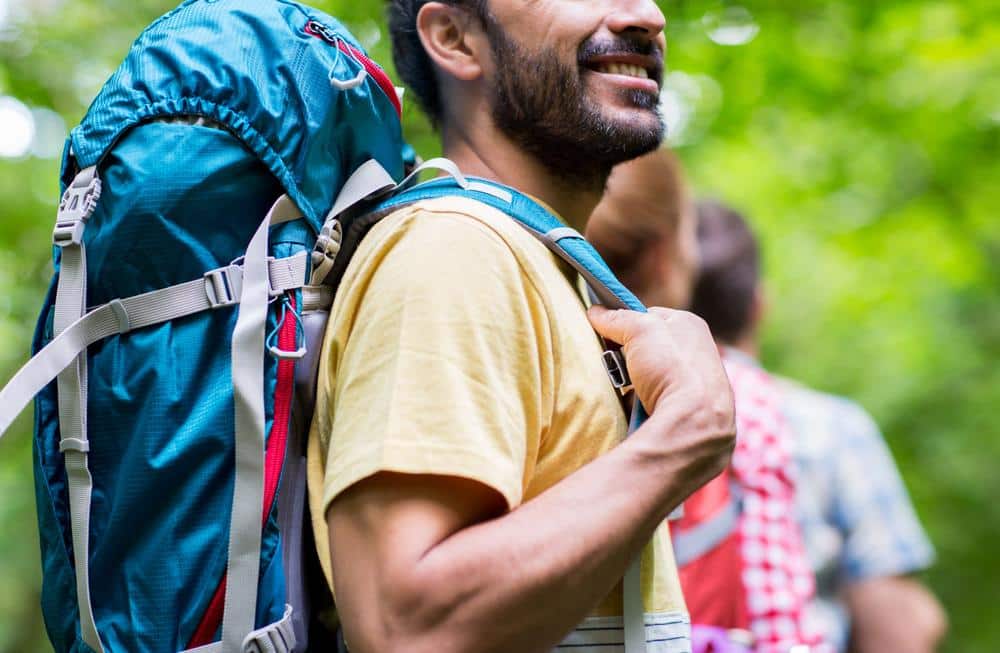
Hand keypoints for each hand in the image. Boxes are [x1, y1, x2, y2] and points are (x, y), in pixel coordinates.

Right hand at [588, 306, 735, 487]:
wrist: (695, 423)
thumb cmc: (673, 368)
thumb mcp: (640, 330)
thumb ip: (617, 319)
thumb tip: (596, 313)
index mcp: (690, 326)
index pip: (650, 317)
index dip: (627, 323)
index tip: (607, 334)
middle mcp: (698, 353)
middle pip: (650, 349)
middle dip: (630, 357)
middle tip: (613, 363)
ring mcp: (696, 385)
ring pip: (652, 378)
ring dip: (636, 383)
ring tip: (623, 389)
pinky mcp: (690, 412)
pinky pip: (656, 402)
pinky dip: (643, 404)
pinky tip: (635, 409)